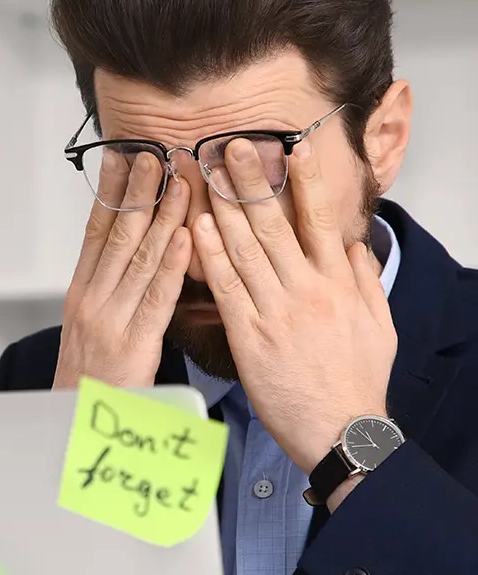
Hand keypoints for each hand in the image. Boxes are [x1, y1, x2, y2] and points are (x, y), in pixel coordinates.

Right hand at [54, 150, 191, 388]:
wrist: (72, 428)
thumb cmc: (88, 380)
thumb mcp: (88, 330)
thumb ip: (107, 293)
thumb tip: (127, 256)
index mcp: (80, 294)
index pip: (95, 233)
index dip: (109, 194)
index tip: (122, 158)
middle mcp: (91, 301)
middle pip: (117, 238)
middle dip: (137, 193)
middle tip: (155, 154)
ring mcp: (109, 321)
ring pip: (139, 259)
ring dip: (161, 217)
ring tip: (179, 181)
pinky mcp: (132, 346)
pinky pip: (156, 299)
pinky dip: (171, 265)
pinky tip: (186, 237)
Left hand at [191, 136, 396, 474]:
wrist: (340, 429)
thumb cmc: (357, 380)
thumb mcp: (378, 325)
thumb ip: (364, 281)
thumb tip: (354, 246)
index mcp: (338, 284)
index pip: (321, 220)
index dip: (306, 181)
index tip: (294, 148)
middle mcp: (307, 290)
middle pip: (275, 225)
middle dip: (252, 182)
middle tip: (231, 146)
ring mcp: (276, 312)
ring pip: (246, 250)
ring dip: (224, 208)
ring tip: (206, 174)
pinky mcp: (249, 337)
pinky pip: (226, 289)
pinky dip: (210, 257)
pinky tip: (196, 229)